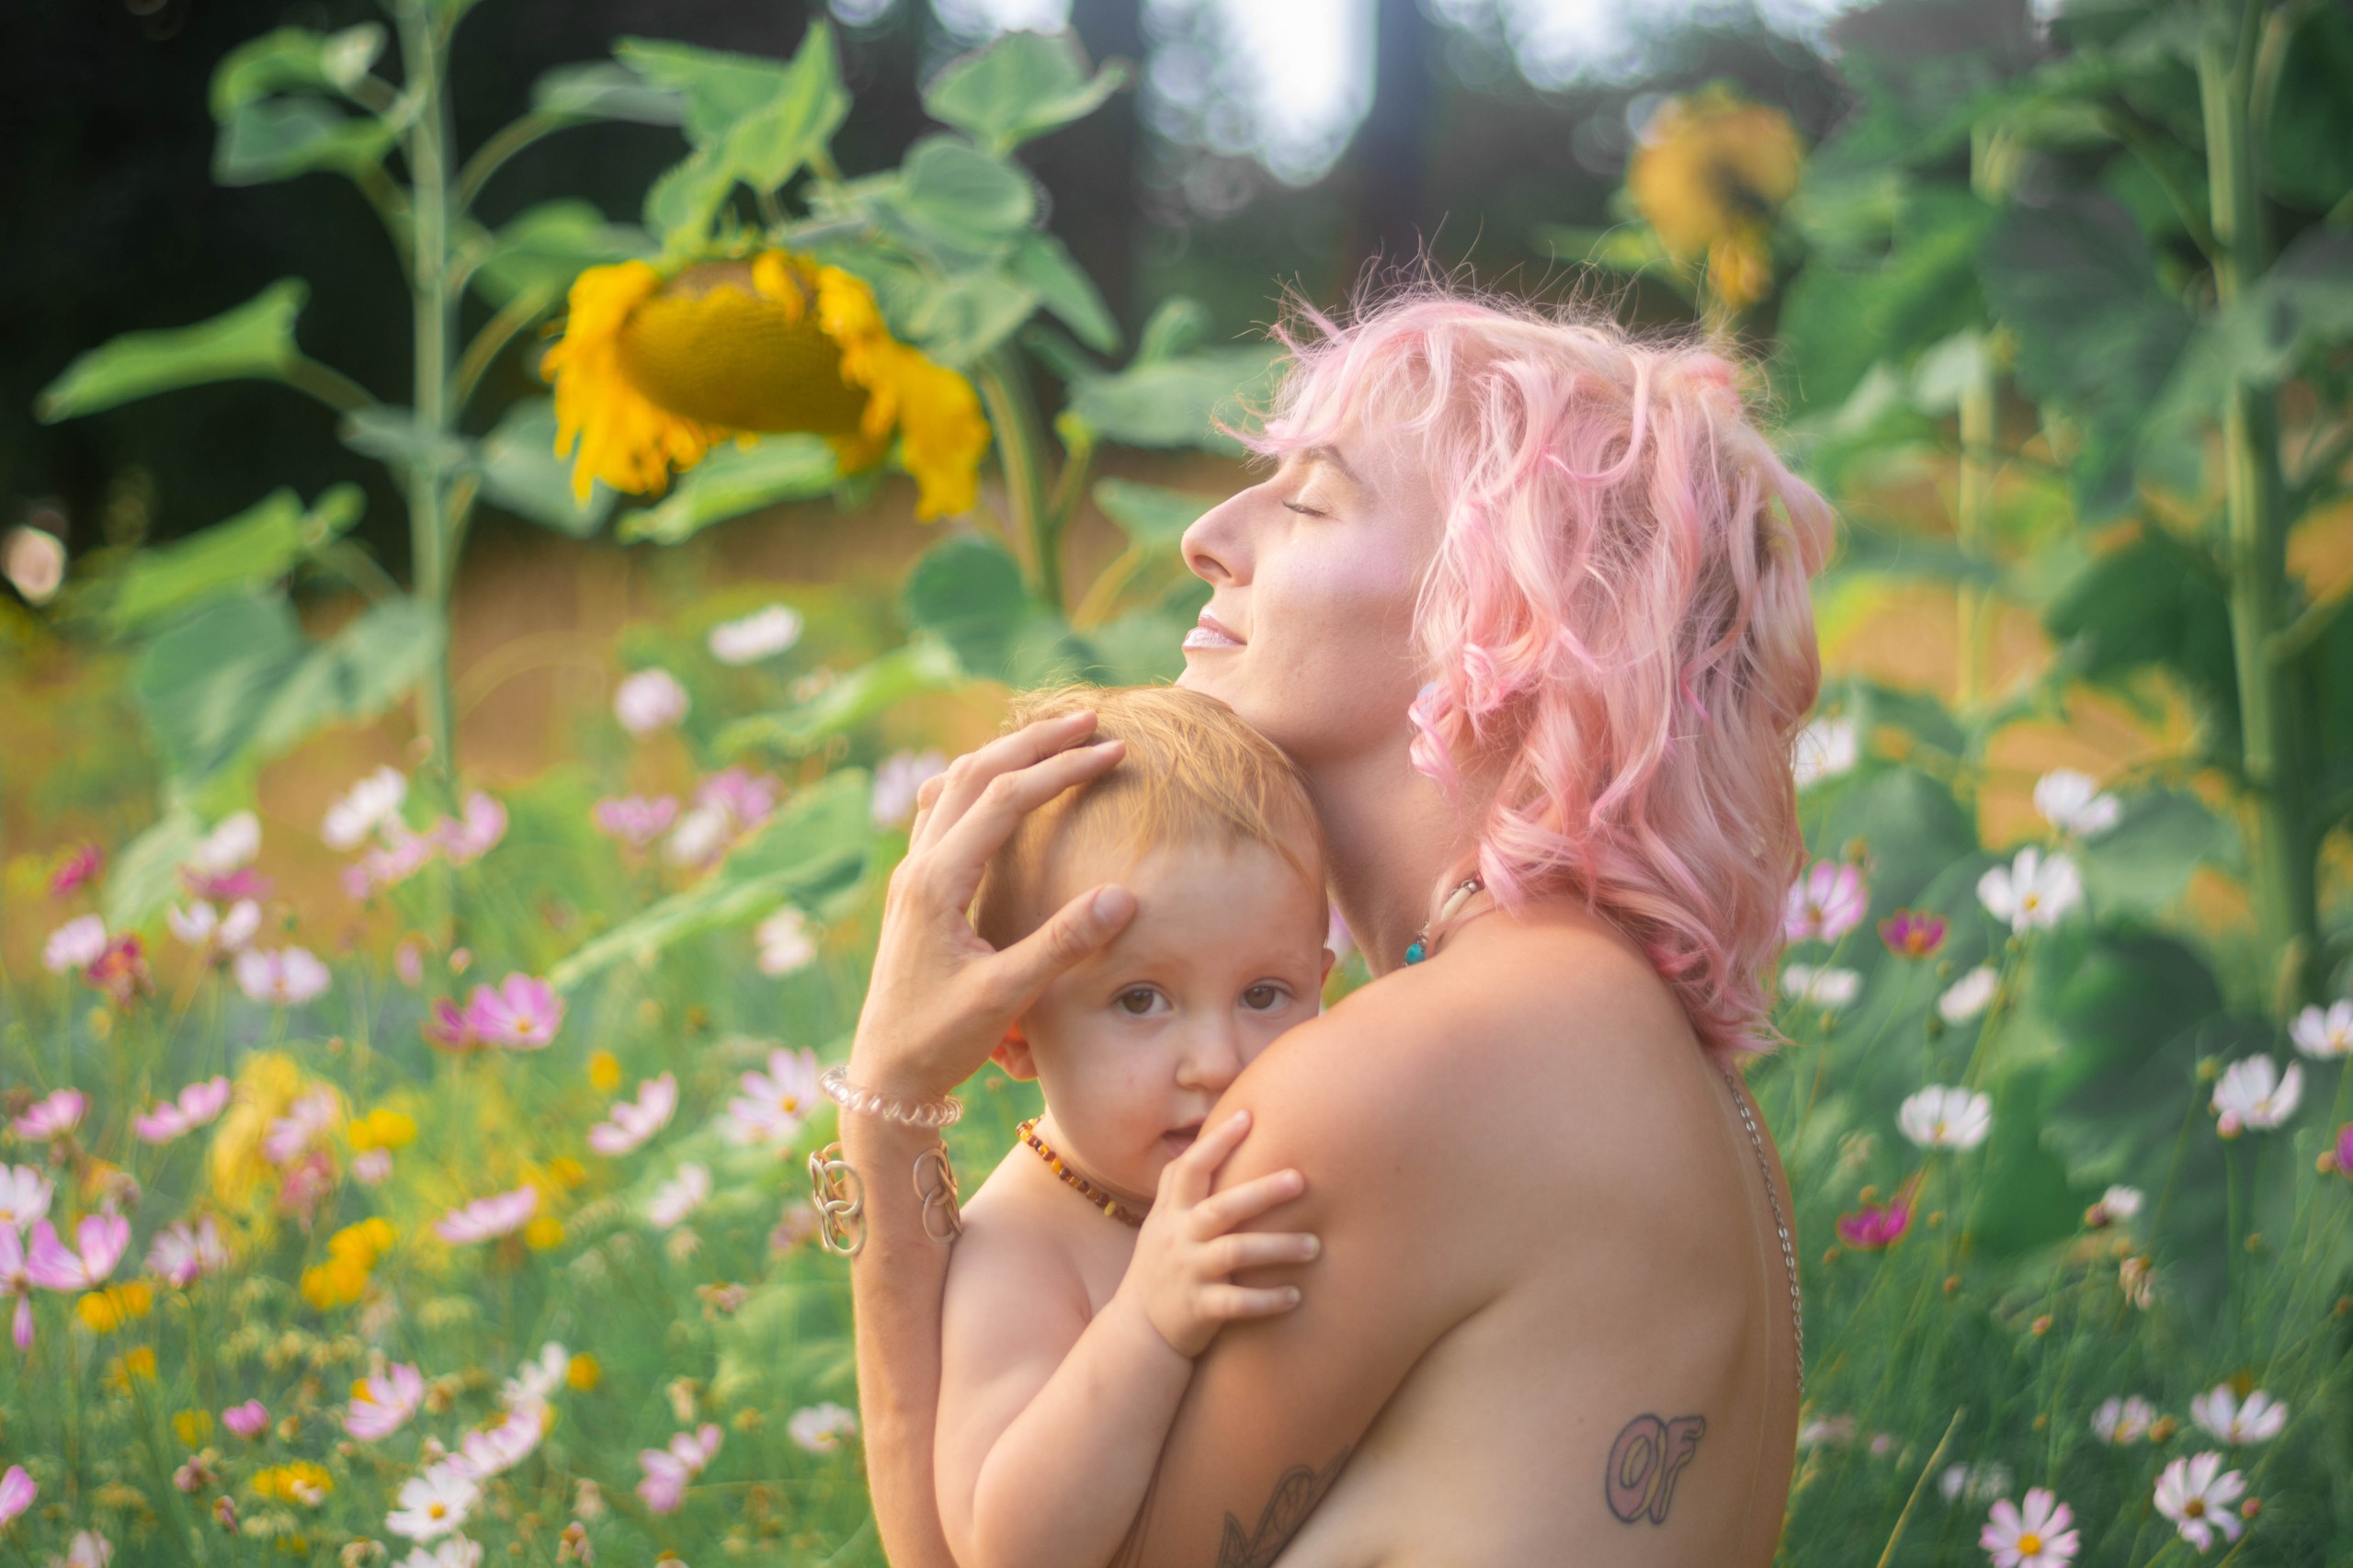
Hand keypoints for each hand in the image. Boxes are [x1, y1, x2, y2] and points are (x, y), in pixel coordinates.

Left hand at [848, 711, 1137, 1102]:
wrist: (884, 1075)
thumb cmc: (940, 1040)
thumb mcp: (1006, 996)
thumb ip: (1062, 944)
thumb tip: (1123, 896)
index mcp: (937, 881)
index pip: (1005, 798)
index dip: (1062, 769)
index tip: (1113, 752)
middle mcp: (918, 866)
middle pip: (975, 773)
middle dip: (1035, 742)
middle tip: (1091, 721)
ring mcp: (911, 875)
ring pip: (953, 785)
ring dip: (1004, 754)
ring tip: (1053, 739)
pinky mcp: (914, 891)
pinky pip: (941, 811)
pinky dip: (978, 782)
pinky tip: (998, 786)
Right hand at [1117, 1110, 1317, 1358]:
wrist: (1139, 1329)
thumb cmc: (1164, 1264)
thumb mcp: (1162, 1222)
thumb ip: (1180, 1185)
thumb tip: (1207, 1138)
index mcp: (1172, 1214)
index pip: (1191, 1168)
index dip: (1216, 1142)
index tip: (1247, 1115)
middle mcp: (1179, 1238)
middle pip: (1221, 1208)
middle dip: (1261, 1192)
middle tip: (1300, 1179)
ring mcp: (1188, 1273)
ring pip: (1235, 1253)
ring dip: (1278, 1248)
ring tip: (1316, 1245)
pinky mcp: (1199, 1309)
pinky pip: (1237, 1303)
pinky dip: (1267, 1300)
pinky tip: (1297, 1296)